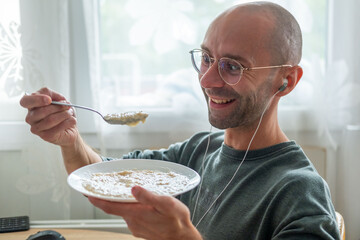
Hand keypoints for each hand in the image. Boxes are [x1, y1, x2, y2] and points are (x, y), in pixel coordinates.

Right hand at [19, 87, 78, 145]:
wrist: (70, 129)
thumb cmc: (62, 114)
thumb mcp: (61, 101)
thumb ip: (56, 96)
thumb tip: (57, 99)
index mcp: (32, 106)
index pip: (25, 101)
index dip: (37, 99)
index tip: (49, 99)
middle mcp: (31, 117)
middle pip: (42, 110)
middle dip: (59, 107)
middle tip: (67, 106)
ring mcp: (36, 128)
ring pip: (50, 119)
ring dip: (64, 114)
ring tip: (70, 113)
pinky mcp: (45, 136)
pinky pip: (58, 127)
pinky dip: (68, 122)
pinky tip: (71, 120)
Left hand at [88, 186, 202, 239]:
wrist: (182, 238)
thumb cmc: (176, 220)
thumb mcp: (166, 203)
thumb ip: (148, 197)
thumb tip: (134, 189)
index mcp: (136, 213)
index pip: (110, 207)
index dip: (97, 200)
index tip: (87, 193)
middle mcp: (132, 221)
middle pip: (114, 208)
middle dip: (108, 198)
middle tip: (104, 186)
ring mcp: (136, 227)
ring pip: (123, 212)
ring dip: (120, 203)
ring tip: (122, 191)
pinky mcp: (141, 229)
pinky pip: (130, 216)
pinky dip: (129, 208)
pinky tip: (136, 203)